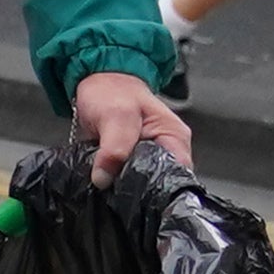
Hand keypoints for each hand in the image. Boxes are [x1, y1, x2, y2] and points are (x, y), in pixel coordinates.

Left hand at [72, 70, 189, 184]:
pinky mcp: (130, 163)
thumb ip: (115, 147)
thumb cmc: (113, 92)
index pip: (177, 175)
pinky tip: (103, 180)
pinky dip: (112, 181)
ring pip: (139, 185)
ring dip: (121, 187)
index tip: (133, 191)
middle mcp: (167, 150)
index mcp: (174, 138)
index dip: (157, 188)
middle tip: (115, 188)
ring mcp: (149, 158)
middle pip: (158, 183)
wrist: (96, 82)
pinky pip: (123, 180)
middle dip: (136, 190)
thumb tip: (105, 178)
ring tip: (108, 184)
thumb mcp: (116, 115)